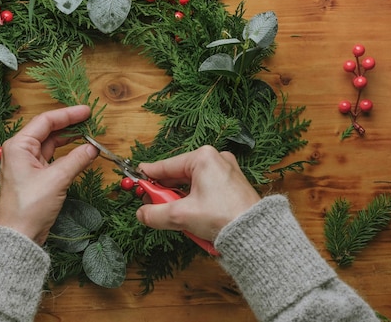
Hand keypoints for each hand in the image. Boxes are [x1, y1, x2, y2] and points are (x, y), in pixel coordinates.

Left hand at [0, 105, 97, 244]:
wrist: (18, 237)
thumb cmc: (29, 207)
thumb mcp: (56, 180)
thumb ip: (76, 160)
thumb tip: (93, 148)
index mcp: (19, 146)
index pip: (45, 121)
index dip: (68, 115)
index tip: (87, 111)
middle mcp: (20, 151)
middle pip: (47, 131)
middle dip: (69, 126)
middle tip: (90, 121)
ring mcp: (25, 165)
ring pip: (50, 145)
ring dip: (68, 140)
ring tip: (87, 135)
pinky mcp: (32, 177)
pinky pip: (51, 159)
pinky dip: (65, 155)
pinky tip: (79, 153)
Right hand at [135, 146, 260, 240]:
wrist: (255, 234)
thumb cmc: (223, 217)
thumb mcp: (181, 216)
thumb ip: (155, 213)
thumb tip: (141, 213)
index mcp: (203, 157)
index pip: (166, 166)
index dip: (148, 176)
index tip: (135, 180)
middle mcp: (216, 159)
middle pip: (178, 175)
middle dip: (165, 192)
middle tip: (152, 205)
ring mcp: (226, 172)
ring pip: (191, 184)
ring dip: (180, 200)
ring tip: (174, 215)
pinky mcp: (233, 186)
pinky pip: (205, 190)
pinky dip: (195, 202)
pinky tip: (191, 215)